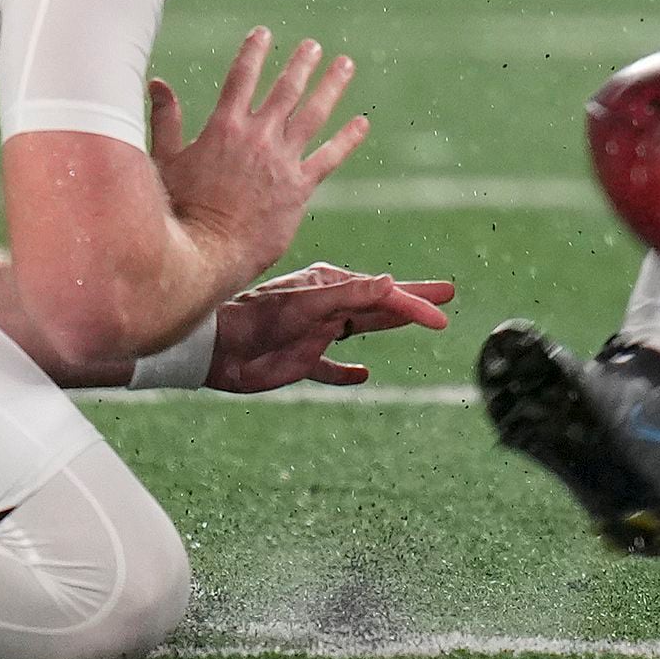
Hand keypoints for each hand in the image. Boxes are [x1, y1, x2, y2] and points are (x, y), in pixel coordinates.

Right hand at [148, 27, 368, 293]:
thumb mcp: (165, 160)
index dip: (253, 52)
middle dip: (301, 63)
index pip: (241, 78)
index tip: (263, 33)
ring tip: (345, 65)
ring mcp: (282, 161)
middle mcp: (258, 137)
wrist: (204, 253)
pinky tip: (361, 123)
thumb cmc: (178, 211)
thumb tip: (157, 83)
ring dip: (331, 86)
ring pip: (313, 114)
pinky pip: (330, 157)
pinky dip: (347, 139)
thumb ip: (165, 119)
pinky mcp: (299, 188)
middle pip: (285, 89)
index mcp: (224, 128)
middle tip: (313, 46)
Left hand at [208, 262, 455, 392]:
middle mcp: (325, 306)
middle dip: (411, 301)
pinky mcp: (300, 360)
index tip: (442, 311)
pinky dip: (346, 371)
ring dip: (389, 325)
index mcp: (329, 285)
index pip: (382, 294)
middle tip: (444, 297)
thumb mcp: (307, 304)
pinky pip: (330, 366)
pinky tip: (362, 374)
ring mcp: (315, 332)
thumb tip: (391, 284)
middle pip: (379, 305)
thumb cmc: (256, 319)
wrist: (215, 350)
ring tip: (415, 322)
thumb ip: (350, 295)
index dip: (415, 302)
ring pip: (362, 328)